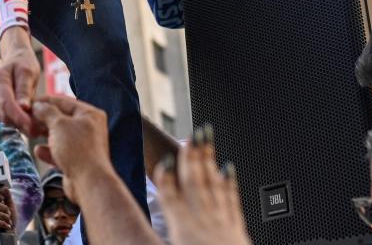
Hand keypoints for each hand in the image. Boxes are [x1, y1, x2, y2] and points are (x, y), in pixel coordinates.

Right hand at [0, 27, 41, 135]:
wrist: (16, 58)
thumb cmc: (24, 63)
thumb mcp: (28, 72)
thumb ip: (24, 90)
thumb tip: (23, 108)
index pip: (7, 104)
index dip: (19, 117)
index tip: (32, 127)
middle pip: (4, 114)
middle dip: (21, 124)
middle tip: (39, 131)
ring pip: (4, 118)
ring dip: (19, 125)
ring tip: (37, 128)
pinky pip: (5, 117)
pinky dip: (17, 122)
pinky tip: (30, 123)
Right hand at [0, 186, 16, 238]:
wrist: (9, 236)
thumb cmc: (8, 221)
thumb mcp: (10, 206)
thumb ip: (7, 196)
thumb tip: (3, 188)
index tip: (2, 198)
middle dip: (4, 209)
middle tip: (8, 214)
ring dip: (5, 218)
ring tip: (8, 222)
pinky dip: (3, 224)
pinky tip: (7, 227)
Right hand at [32, 97, 113, 201]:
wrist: (88, 182)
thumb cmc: (77, 149)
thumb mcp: (59, 124)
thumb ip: (47, 112)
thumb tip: (38, 106)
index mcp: (89, 114)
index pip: (64, 102)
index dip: (45, 101)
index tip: (30, 103)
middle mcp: (88, 128)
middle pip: (61, 119)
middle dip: (43, 119)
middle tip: (27, 119)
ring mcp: (83, 145)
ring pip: (59, 136)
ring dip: (44, 134)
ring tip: (29, 132)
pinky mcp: (76, 161)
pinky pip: (60, 152)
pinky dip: (48, 151)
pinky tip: (38, 150)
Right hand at [154, 127, 250, 244]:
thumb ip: (152, 237)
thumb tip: (132, 233)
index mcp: (185, 233)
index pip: (172, 198)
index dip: (166, 177)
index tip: (164, 159)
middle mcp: (205, 224)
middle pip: (195, 184)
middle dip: (192, 158)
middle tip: (190, 136)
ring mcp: (223, 225)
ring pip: (214, 185)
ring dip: (209, 161)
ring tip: (206, 140)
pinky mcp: (238, 230)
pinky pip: (233, 200)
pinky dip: (230, 182)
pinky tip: (229, 168)